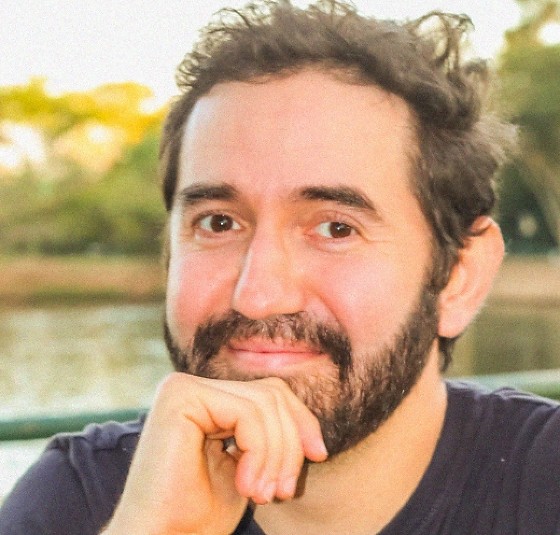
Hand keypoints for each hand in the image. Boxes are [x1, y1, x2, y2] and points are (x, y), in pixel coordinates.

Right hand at [102, 372, 327, 534]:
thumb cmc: (199, 515)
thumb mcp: (249, 466)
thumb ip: (269, 433)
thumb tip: (309, 421)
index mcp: (206, 399)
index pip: (271, 392)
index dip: (301, 421)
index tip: (319, 456)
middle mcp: (191, 386)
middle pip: (271, 394)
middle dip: (290, 444)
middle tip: (284, 491)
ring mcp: (183, 388)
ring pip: (264, 404)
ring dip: (276, 456)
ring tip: (264, 495)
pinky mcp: (181, 398)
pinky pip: (247, 414)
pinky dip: (260, 453)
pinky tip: (247, 487)